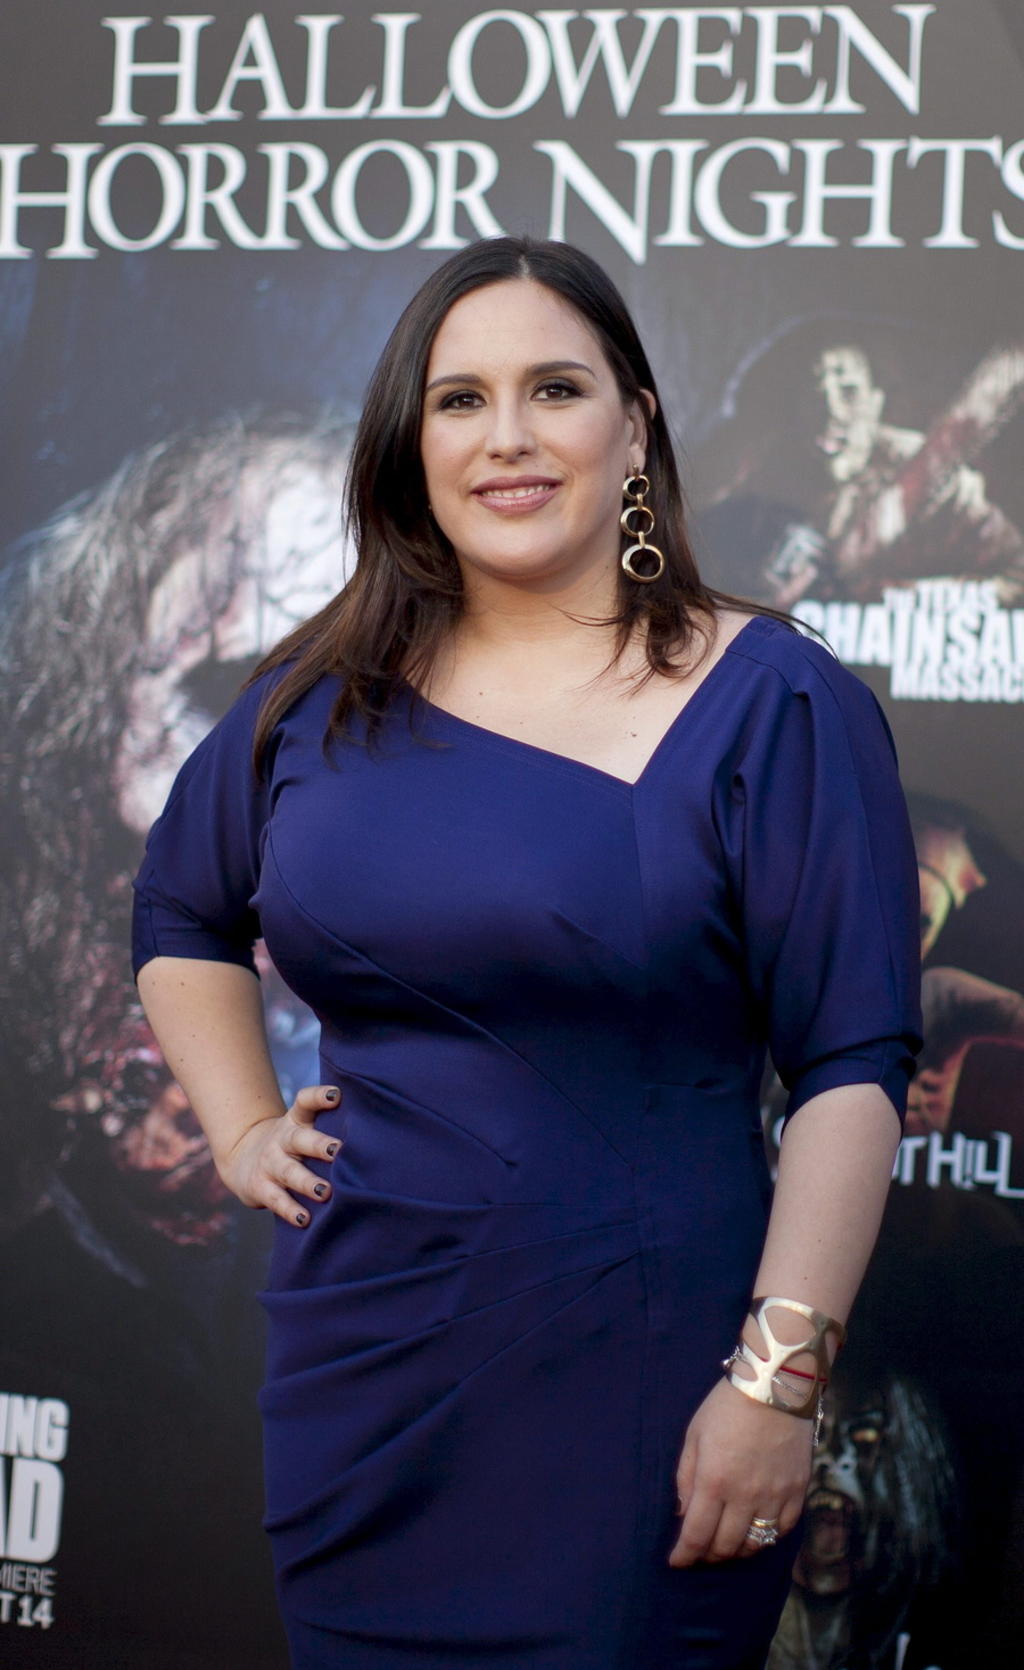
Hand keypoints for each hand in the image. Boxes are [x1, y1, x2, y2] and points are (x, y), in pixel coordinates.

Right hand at [216, 1085, 342, 1225]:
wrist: (243, 1159)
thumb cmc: (292, 1145)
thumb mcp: (303, 1128)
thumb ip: (331, 1125)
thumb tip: (380, 1128)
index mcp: (296, 1121)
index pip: (305, 1102)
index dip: (319, 1097)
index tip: (336, 1095)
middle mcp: (283, 1139)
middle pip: (299, 1139)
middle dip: (319, 1145)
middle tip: (338, 1150)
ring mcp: (270, 1163)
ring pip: (289, 1172)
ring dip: (307, 1182)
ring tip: (325, 1191)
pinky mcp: (260, 1187)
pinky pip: (277, 1200)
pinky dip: (290, 1210)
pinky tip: (305, 1220)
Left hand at [668, 1378, 812, 1566]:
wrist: (775, 1386)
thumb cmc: (727, 1406)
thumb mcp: (694, 1435)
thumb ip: (686, 1477)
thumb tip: (683, 1513)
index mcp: (714, 1481)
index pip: (696, 1535)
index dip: (684, 1555)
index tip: (676, 1561)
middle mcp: (745, 1496)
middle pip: (725, 1546)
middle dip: (708, 1555)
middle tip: (700, 1552)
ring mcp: (775, 1495)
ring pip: (755, 1544)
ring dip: (737, 1551)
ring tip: (726, 1545)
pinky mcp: (797, 1491)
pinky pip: (783, 1530)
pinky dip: (767, 1538)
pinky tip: (756, 1532)